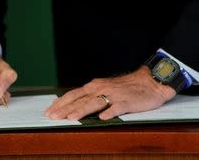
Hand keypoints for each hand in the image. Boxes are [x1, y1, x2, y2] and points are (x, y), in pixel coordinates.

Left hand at [45, 66, 175, 120]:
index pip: (73, 94)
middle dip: (65, 108)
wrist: (150, 81)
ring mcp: (114, 95)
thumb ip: (91, 96)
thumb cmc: (126, 87)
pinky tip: (103, 118)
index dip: (60, 102)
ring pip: (95, 102)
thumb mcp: (105, 89)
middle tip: (52, 116)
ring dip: (82, 110)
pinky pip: (118, 107)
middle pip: (80, 98)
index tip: (49, 110)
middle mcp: (102, 88)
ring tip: (72, 118)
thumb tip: (72, 106)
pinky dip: (110, 112)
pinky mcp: (128, 102)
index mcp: (95, 86)